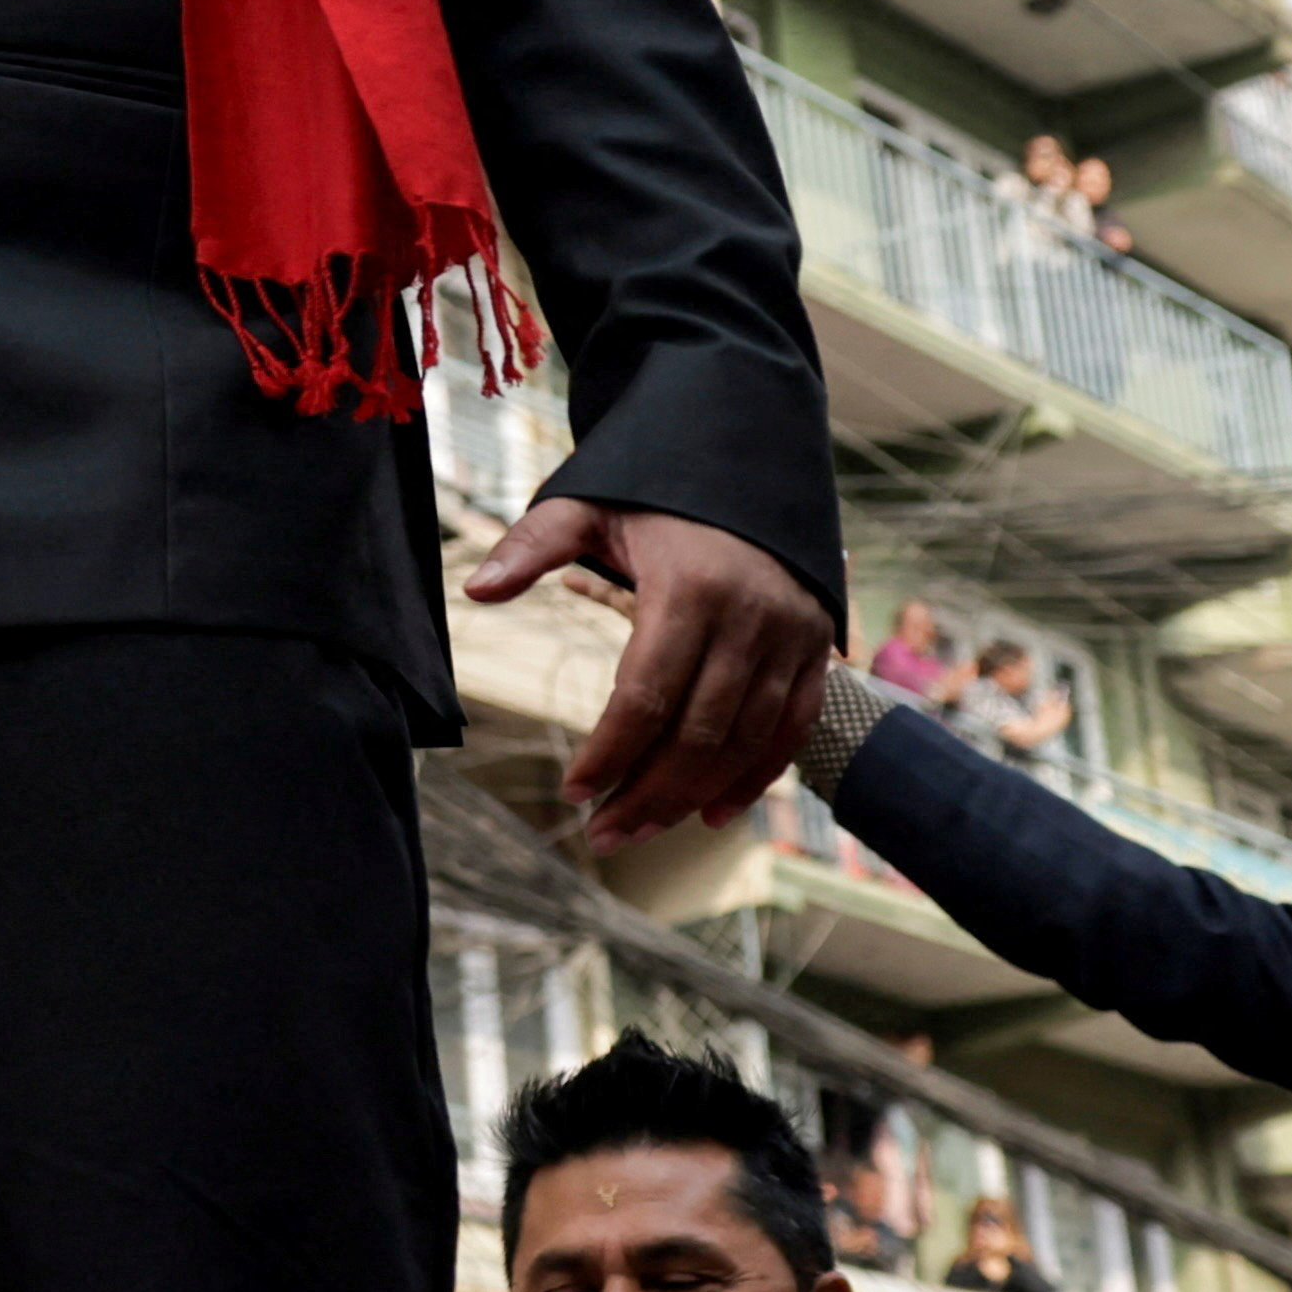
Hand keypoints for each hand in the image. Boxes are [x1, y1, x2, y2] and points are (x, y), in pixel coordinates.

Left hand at [465, 497, 833, 849]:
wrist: (750, 456)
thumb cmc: (657, 490)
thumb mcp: (589, 504)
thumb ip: (532, 546)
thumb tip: (475, 590)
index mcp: (690, 588)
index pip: (645, 696)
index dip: (609, 753)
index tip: (574, 792)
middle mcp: (749, 617)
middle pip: (697, 734)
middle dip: (647, 794)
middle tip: (604, 834)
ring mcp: (791, 636)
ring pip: (744, 741)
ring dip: (693, 797)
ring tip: (643, 829)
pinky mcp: (817, 646)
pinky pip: (791, 729)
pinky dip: (756, 778)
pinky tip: (713, 814)